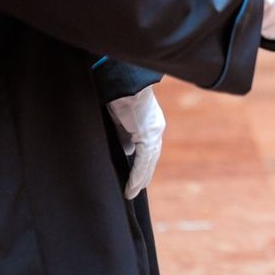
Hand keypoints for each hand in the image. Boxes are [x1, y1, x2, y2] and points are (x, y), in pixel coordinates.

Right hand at [107, 83, 166, 199]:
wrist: (123, 82)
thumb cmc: (119, 93)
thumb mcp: (121, 116)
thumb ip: (125, 132)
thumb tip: (127, 148)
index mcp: (150, 122)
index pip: (148, 147)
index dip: (143, 162)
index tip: (136, 175)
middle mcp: (156, 128)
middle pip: (151, 157)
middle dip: (144, 174)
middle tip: (135, 189)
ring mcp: (153, 132)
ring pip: (148, 163)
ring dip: (140, 180)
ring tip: (131, 193)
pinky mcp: (147, 136)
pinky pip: (143, 162)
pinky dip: (137, 176)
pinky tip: (131, 188)